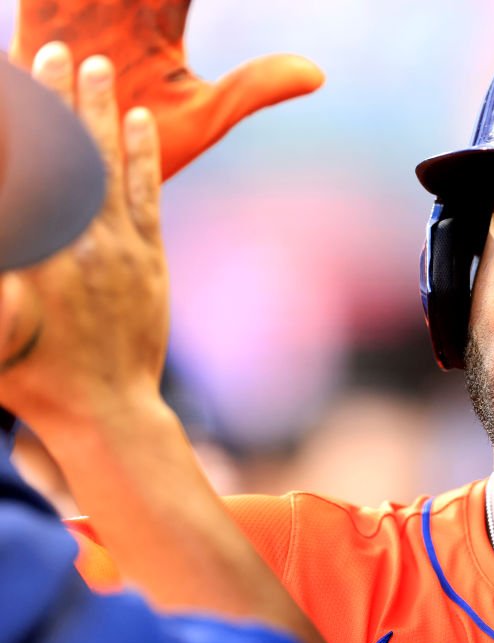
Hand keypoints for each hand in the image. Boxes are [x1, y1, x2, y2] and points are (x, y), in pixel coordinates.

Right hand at [0, 42, 165, 428]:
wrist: (104, 410)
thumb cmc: (31, 379)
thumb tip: (6, 224)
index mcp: (28, 257)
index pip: (20, 170)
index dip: (17, 123)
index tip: (11, 82)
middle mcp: (71, 242)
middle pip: (63, 154)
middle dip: (57, 98)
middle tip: (55, 50)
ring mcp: (115, 249)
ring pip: (106, 167)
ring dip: (101, 114)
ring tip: (99, 68)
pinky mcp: (148, 261)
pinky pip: (145, 198)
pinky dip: (141, 158)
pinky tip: (138, 123)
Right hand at [10, 0, 323, 178]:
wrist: (83, 188)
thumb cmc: (146, 152)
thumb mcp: (203, 115)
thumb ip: (255, 86)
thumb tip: (320, 73)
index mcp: (156, 20)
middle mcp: (112, 7)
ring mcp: (69, 13)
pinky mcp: (31, 27)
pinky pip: (37, 0)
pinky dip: (47, 0)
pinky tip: (59, 7)